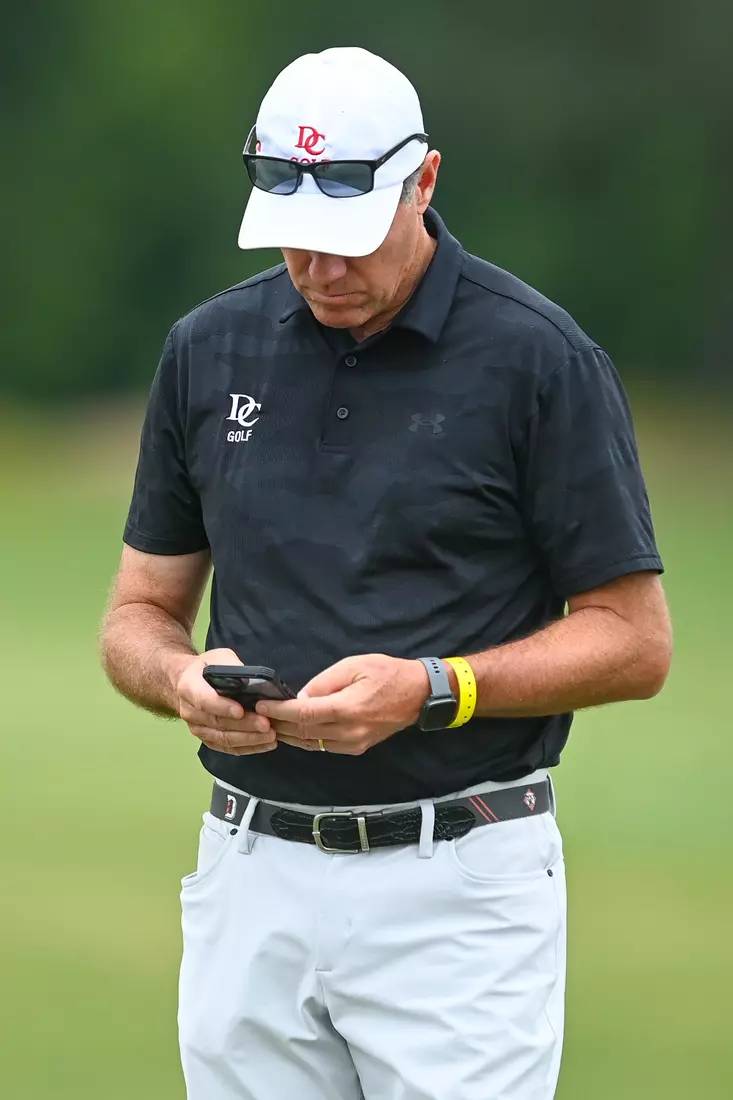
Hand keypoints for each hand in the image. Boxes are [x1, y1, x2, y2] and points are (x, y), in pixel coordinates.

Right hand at [176, 648, 275, 755]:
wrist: (191, 684)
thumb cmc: (207, 668)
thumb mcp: (218, 657)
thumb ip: (231, 665)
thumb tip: (250, 680)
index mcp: (188, 687)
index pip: (204, 700)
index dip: (222, 707)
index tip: (241, 711)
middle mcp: (189, 711)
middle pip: (217, 722)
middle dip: (244, 725)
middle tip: (266, 724)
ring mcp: (197, 728)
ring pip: (223, 738)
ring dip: (248, 739)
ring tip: (270, 736)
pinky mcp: (207, 739)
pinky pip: (227, 748)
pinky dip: (247, 747)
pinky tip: (265, 744)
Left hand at [256, 654, 430, 754]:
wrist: (419, 694)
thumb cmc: (388, 673)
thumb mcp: (353, 666)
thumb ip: (324, 682)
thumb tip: (301, 696)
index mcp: (346, 709)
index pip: (302, 715)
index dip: (278, 712)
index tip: (261, 706)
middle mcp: (348, 732)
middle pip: (303, 733)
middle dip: (278, 725)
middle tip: (258, 716)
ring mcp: (353, 743)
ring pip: (311, 744)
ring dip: (289, 735)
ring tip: (271, 724)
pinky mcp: (357, 748)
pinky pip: (324, 747)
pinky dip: (306, 740)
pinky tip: (295, 731)